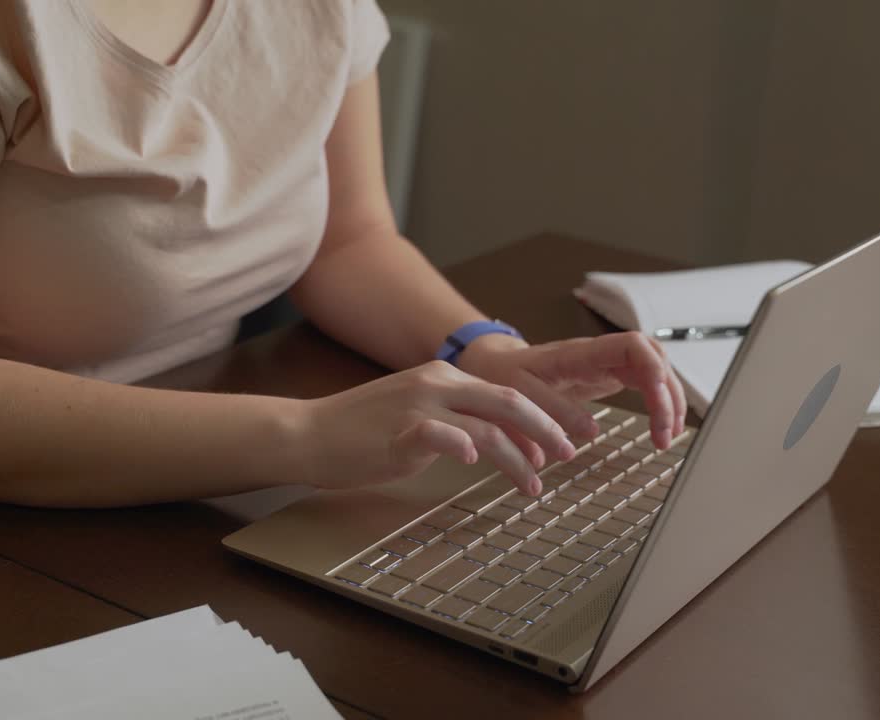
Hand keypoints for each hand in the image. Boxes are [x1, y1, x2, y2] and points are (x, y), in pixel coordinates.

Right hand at [295, 361, 576, 494]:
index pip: (507, 393)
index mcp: (445, 377)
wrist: (310, 433)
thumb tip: (498, 446)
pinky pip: (440, 434)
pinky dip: (463, 445)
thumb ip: (458, 422)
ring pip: (486, 426)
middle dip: (546, 430)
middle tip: (569, 456)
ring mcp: (418, 406)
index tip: (564, 444)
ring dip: (517, 459)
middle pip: (509, 401)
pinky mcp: (398, 432)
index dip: (542, 419)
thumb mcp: (418, 414)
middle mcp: (436, 383)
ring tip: (533, 486)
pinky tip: (474, 462)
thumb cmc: (363, 431)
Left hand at [456, 331, 686, 449]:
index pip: (630, 345)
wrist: (495, 366)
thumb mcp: (518, 394)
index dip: (653, 367)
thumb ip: (550, 411)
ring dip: (669, 402)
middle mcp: (600, 354)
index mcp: (578, 353)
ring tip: (668, 437)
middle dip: (668, 395)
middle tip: (665, 434)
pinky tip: (662, 428)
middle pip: (653, 360)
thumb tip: (588, 432)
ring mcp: (608, 364)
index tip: (659, 397)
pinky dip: (659, 405)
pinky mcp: (609, 376)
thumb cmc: (504, 376)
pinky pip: (645, 384)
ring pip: (655, 371)